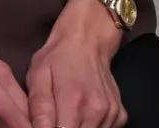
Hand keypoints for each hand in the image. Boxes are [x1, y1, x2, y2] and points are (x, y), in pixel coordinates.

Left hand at [26, 0, 127, 127]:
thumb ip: (39, 108)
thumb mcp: (37, 75)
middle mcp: (96, 111)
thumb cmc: (57, 56)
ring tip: (68, 112)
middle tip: (57, 116)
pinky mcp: (121, 115)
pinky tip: (84, 112)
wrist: (88, 38)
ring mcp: (111, 114)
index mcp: (73, 101)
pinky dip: (92, 127)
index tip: (46, 123)